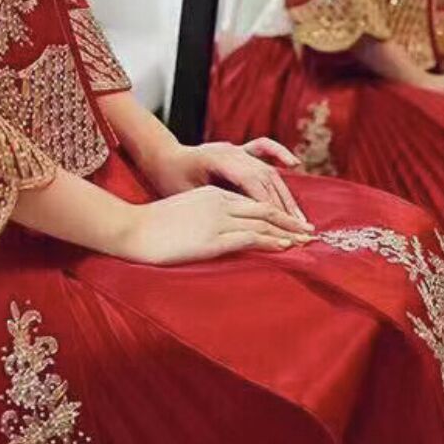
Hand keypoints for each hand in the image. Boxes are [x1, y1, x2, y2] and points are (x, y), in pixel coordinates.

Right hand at [113, 186, 314, 264]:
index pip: (254, 202)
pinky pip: (249, 238)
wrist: (133, 229)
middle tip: (309, 232)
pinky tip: (285, 248)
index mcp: (214, 196)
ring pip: (262, 223)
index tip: (293, 223)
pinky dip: (271, 242)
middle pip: (265, 209)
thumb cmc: (154, 226)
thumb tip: (222, 232)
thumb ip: (207, 216)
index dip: (278, 212)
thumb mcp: (186, 212)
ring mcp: (217, 220)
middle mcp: (220, 203)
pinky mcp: (212, 238)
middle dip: (290, 221)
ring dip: (287, 233)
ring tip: (305, 242)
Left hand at [146, 140, 310, 225]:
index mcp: (218, 160)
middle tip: (299, 229)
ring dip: (284, 194)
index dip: (270, 206)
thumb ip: (213, 206)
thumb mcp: (187, 195)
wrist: (160, 157)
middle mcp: (231, 151)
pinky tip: (293, 164)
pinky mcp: (237, 149)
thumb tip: (240, 227)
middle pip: (265, 178)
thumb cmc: (169, 179)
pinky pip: (263, 148)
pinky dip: (279, 154)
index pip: (253, 183)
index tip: (284, 228)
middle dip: (284, 205)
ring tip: (298, 217)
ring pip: (267, 170)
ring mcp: (236, 148)